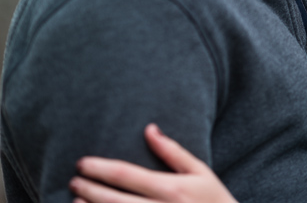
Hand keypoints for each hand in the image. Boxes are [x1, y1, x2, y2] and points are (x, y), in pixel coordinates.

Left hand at [70, 124, 237, 202]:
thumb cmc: (214, 199)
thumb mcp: (201, 171)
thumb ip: (173, 152)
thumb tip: (149, 129)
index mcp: (173, 188)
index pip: (127, 175)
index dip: (101, 168)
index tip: (82, 163)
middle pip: (114, 200)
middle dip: (89, 189)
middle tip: (74, 180)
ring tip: (75, 201)